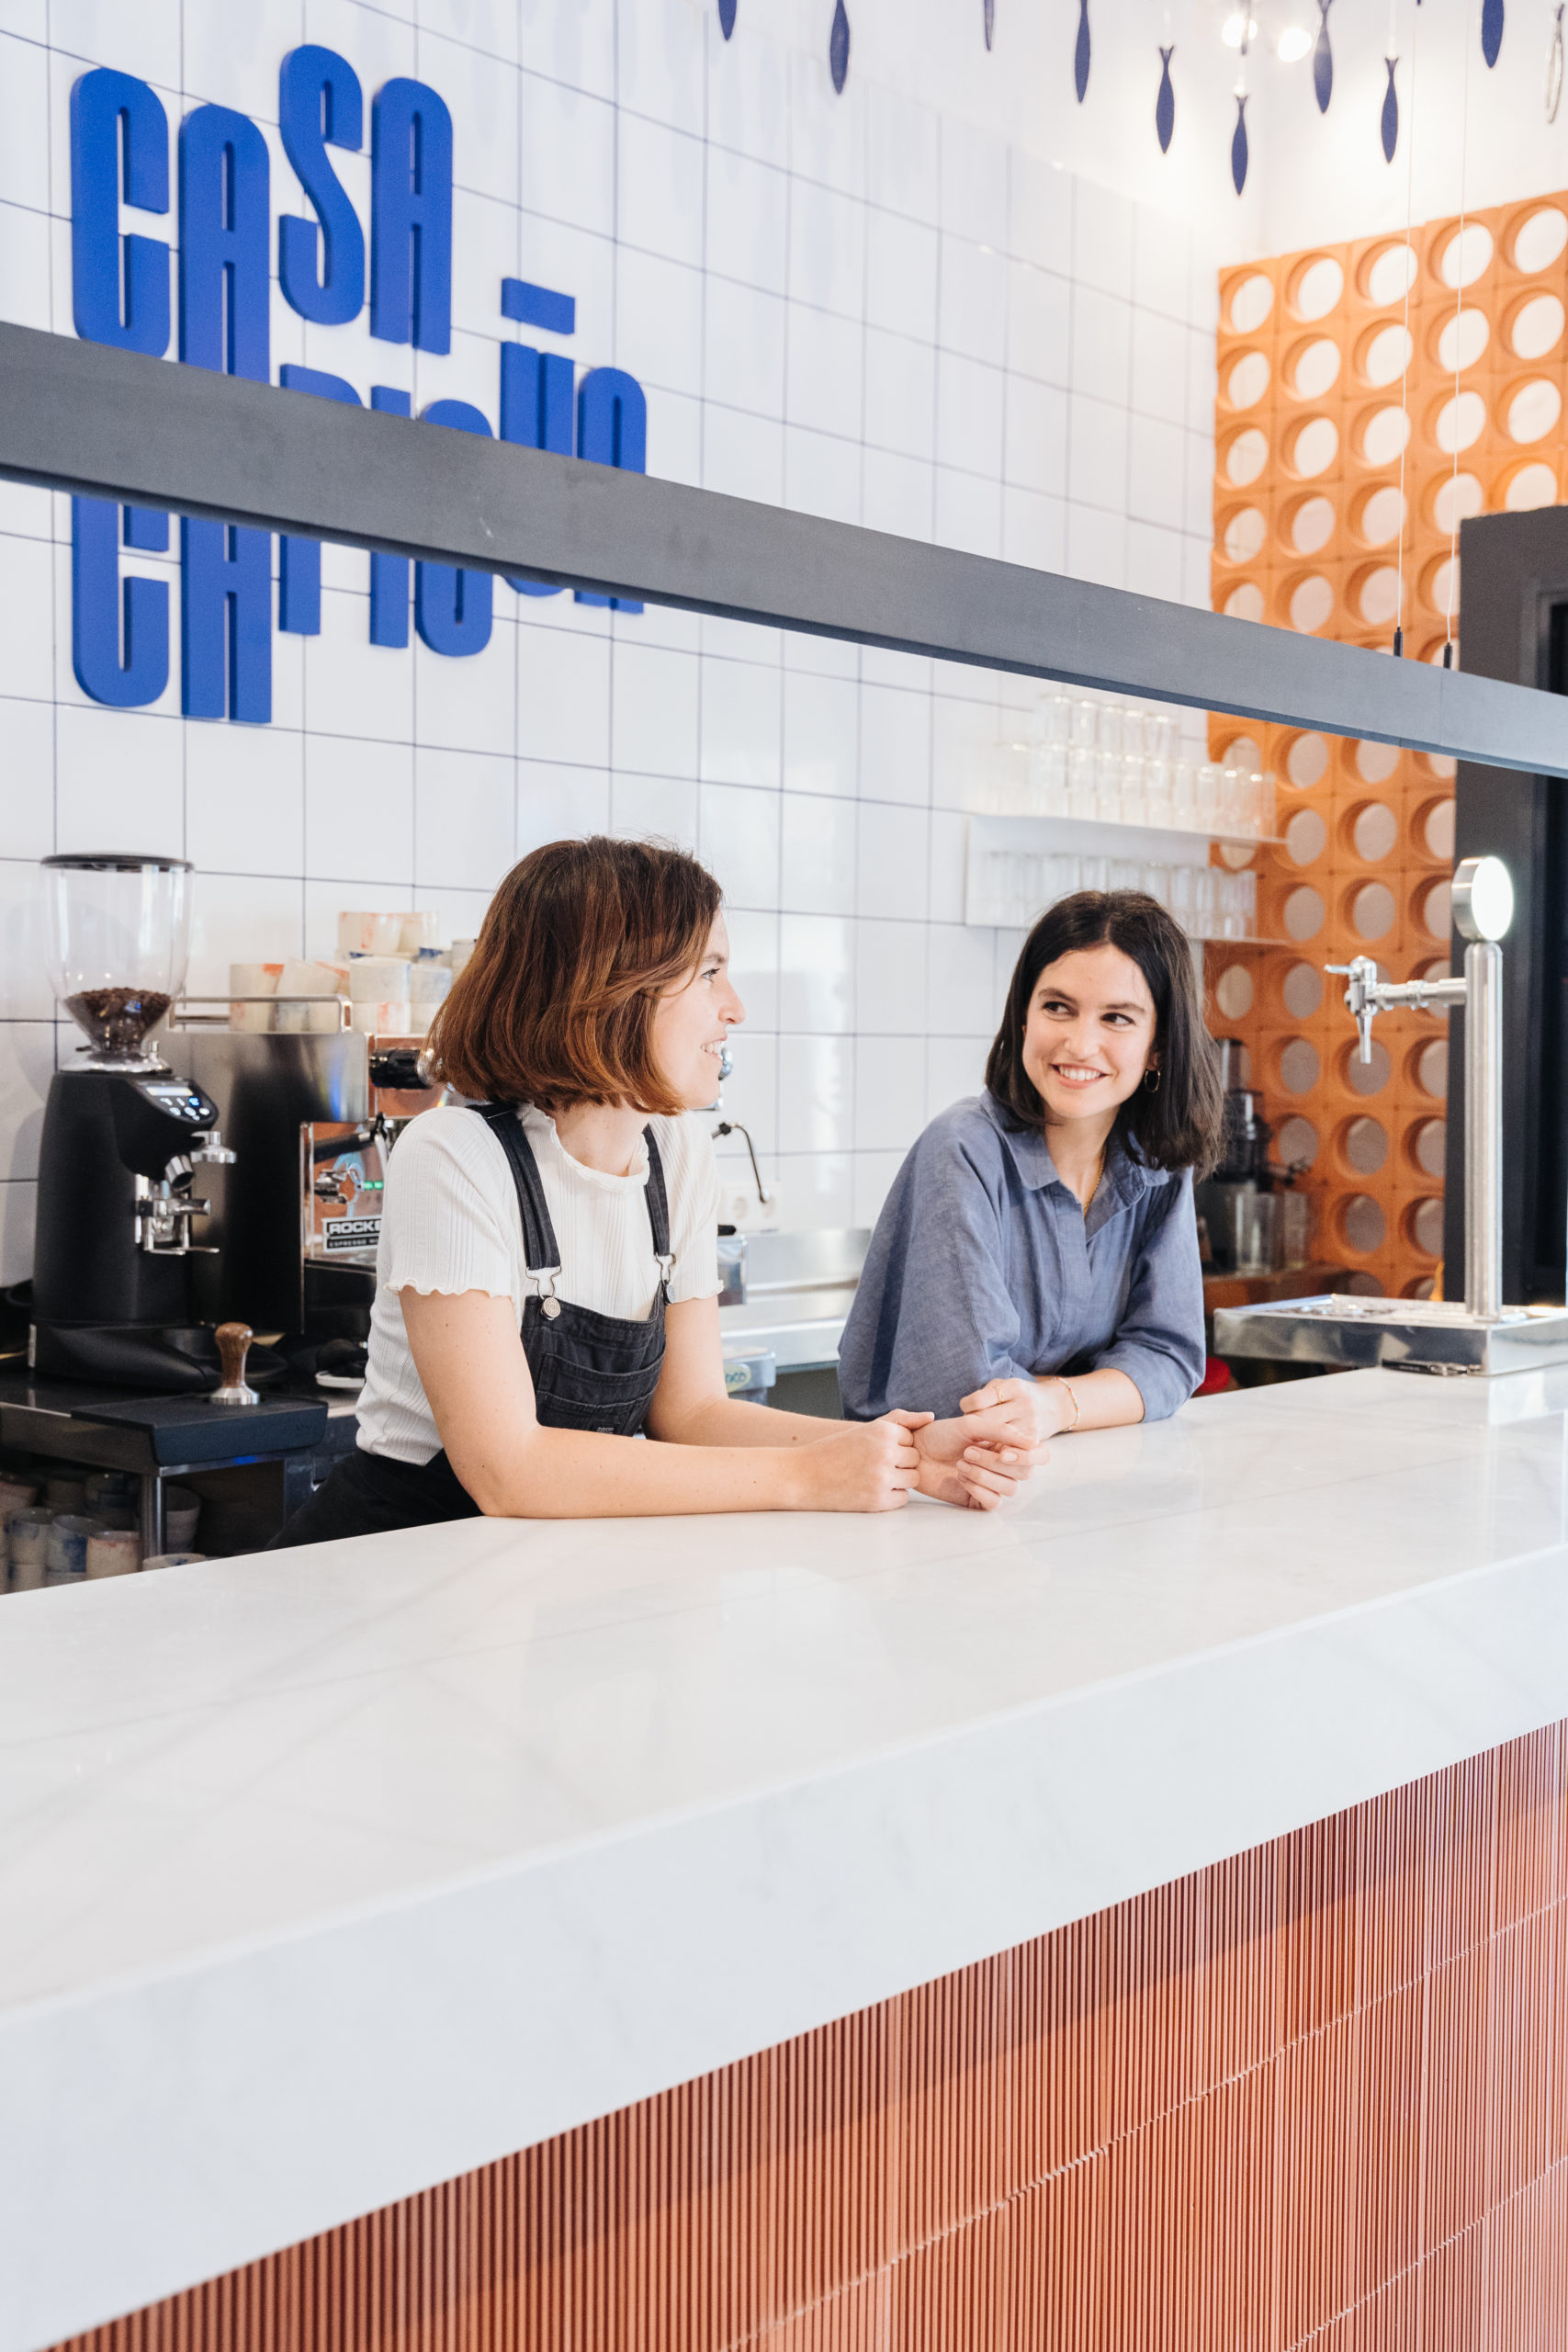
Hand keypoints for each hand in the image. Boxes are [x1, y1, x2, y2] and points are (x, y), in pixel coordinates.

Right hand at [794, 1410, 929, 1512]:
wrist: (803, 1476)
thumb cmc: (834, 1450)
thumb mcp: (865, 1429)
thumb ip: (900, 1420)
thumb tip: (931, 1416)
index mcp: (883, 1431)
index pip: (912, 1439)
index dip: (895, 1446)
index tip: (874, 1450)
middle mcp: (885, 1453)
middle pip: (914, 1460)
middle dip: (899, 1463)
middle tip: (872, 1465)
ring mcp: (882, 1478)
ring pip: (912, 1480)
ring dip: (898, 1480)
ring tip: (872, 1477)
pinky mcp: (877, 1501)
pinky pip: (902, 1498)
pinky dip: (891, 1496)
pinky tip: (870, 1489)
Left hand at [913, 1413, 1043, 1511]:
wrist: (914, 1450)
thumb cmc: (942, 1433)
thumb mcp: (972, 1425)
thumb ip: (1002, 1431)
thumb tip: (1034, 1442)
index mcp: (1008, 1445)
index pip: (1039, 1455)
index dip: (1029, 1456)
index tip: (1004, 1452)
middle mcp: (1005, 1465)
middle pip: (1025, 1473)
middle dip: (996, 1463)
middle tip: (967, 1451)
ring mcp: (993, 1483)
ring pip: (1010, 1488)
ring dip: (984, 1475)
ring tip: (960, 1463)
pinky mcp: (979, 1499)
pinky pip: (994, 1502)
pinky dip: (979, 1489)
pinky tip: (960, 1478)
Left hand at [960, 1377, 1068, 1445]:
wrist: (1056, 1406)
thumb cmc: (1020, 1395)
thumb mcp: (1005, 1385)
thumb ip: (985, 1394)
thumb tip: (966, 1410)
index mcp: (1014, 1387)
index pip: (979, 1400)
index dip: (967, 1405)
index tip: (966, 1408)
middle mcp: (1024, 1405)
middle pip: (986, 1420)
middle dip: (972, 1426)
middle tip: (968, 1427)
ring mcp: (1030, 1423)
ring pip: (995, 1438)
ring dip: (981, 1441)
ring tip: (974, 1442)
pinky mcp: (1034, 1440)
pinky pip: (1008, 1450)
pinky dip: (995, 1451)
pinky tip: (990, 1448)